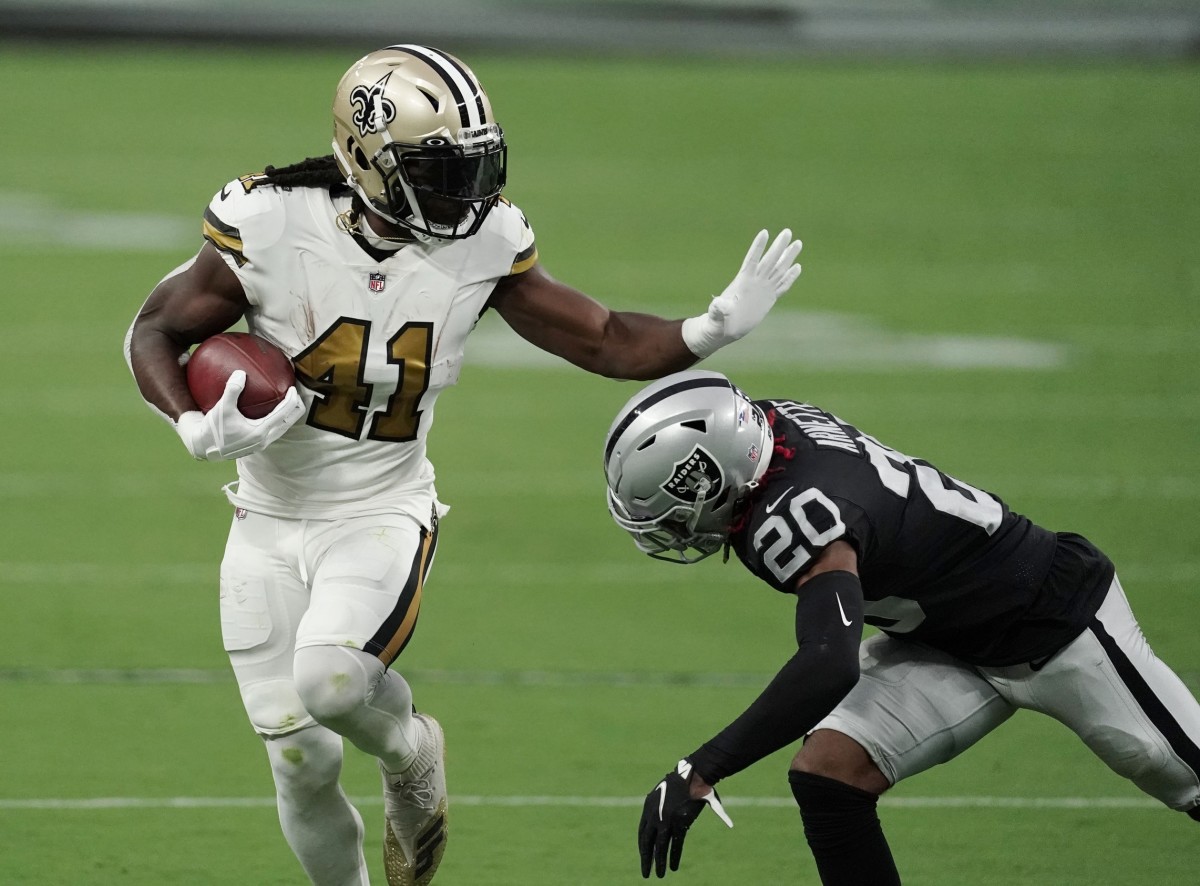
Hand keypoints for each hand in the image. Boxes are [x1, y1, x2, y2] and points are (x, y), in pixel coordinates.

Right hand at [175, 370, 304, 460]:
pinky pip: (274, 431)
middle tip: (295, 393)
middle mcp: (264, 439)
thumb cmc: (213, 429)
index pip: (283, 414)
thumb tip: (241, 372)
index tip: (292, 388)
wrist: (203, 448)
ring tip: (288, 402)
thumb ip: (232, 390)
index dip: (291, 400)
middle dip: (295, 408)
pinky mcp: (256, 444)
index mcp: (260, 431)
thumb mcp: (222, 408)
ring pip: (283, 428)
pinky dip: (278, 420)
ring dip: (288, 415)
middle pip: (289, 422)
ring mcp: (261, 443)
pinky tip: (272, 410)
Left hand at [637, 758, 732, 877]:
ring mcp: (666, 821)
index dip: (643, 845)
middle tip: (646, 873)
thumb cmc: (681, 783)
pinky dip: (673, 857)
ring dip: (658, 863)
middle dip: (646, 859)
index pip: (642, 832)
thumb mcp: (664, 792)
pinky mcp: (679, 824)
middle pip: (647, 842)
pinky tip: (672, 867)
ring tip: (658, 875)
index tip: (644, 856)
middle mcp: (654, 816)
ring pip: (660, 847)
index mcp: (648, 807)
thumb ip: (661, 807)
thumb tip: (661, 817)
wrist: (692, 776)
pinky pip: (675, 845)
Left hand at [681, 229, 802, 358]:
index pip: (752, 260)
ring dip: (788, 257)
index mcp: (742, 283)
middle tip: (787, 231)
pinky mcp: (768, 298)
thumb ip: (718, 309)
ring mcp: (762, 289)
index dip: (758, 247)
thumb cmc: (717, 323)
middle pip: (769, 261)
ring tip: (797, 243)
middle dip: (778, 247)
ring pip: (778, 270)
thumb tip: (719, 304)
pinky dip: (790, 277)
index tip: (764, 233)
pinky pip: (782, 286)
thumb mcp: (716, 316)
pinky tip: (797, 267)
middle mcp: (754, 282)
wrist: (724, 330)